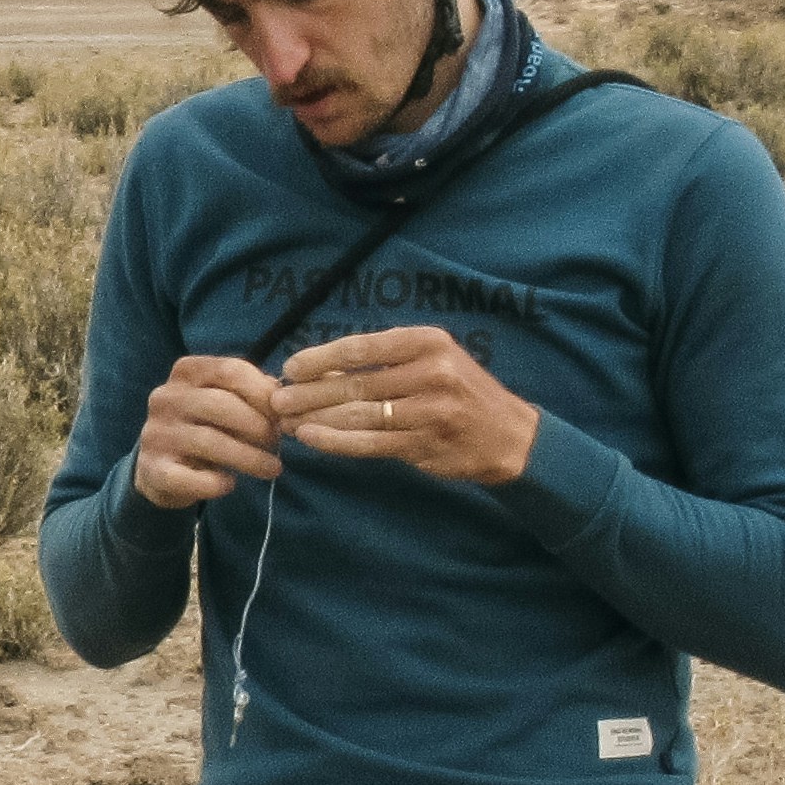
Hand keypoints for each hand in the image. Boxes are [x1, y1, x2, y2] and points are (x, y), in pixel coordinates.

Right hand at [130, 351, 284, 509]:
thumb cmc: (203, 427)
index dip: (263, 393)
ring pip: (209, 441)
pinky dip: (215, 483)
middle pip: (220, 404)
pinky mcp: (153, 469)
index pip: (230, 370)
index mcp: (186, 372)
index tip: (282, 414)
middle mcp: (166, 398)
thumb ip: (251, 392)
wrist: (160, 469)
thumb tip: (279, 396)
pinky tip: (229, 484)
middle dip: (258, 426)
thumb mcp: (223, 399)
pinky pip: (190, 478)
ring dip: (249, 457)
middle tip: (276, 443)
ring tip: (272, 468)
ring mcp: (156, 434)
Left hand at [275, 325, 539, 487]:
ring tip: (286, 421)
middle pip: (356, 382)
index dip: (321, 358)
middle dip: (310, 393)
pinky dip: (336, 441)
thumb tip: (320, 367)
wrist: (507, 434)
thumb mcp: (430, 361)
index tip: (291, 368)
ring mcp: (430, 410)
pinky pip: (370, 443)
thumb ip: (382, 362)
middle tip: (277, 400)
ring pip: (359, 414)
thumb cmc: (458, 392)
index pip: (362, 347)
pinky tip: (311, 438)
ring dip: (316, 418)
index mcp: (428, 342)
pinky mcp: (425, 443)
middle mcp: (431, 372)